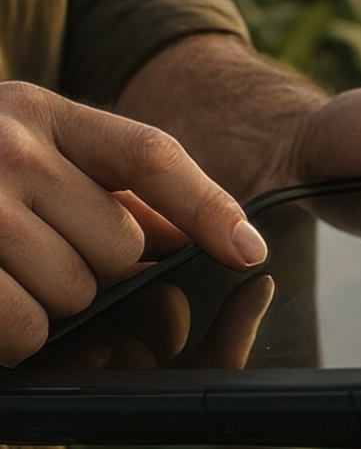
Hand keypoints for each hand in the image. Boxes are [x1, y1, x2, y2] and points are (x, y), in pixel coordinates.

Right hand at [0, 83, 266, 365]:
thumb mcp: (26, 150)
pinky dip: (17, 336)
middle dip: (95, 269)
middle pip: (121, 246)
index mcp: (38, 111)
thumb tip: (200, 233)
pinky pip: (23, 328)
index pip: (150, 155)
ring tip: (5, 276)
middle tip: (41, 254)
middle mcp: (4, 145)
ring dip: (51, 306)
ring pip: (74, 293)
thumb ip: (109, 182)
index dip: (208, 208)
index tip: (249, 253)